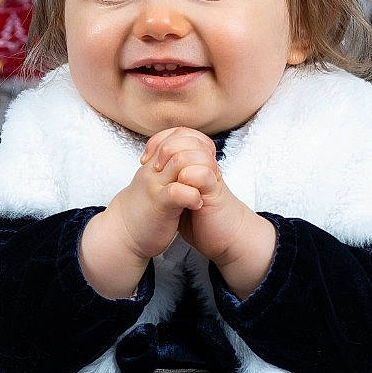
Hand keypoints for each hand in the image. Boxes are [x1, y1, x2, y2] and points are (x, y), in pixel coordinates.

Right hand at [77, 128, 210, 298]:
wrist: (122, 234)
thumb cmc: (144, 208)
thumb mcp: (155, 181)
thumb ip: (169, 168)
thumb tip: (191, 158)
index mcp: (155, 161)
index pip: (179, 134)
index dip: (199, 141)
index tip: (208, 159)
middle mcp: (154, 168)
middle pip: (181, 143)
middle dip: (204, 154)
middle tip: (213, 172)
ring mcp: (156, 185)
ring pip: (180, 162)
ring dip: (201, 171)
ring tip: (208, 186)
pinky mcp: (159, 205)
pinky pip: (178, 192)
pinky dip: (193, 195)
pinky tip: (198, 203)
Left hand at [153, 133, 275, 299]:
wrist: (227, 238)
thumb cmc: (201, 219)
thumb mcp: (179, 197)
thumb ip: (169, 183)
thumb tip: (148, 176)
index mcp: (194, 163)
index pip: (178, 134)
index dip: (158, 141)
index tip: (144, 159)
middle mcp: (203, 165)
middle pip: (186, 136)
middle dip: (165, 147)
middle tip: (153, 166)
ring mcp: (210, 177)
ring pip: (195, 151)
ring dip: (176, 159)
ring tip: (165, 176)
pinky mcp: (215, 192)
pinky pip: (204, 174)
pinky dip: (189, 177)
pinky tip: (179, 188)